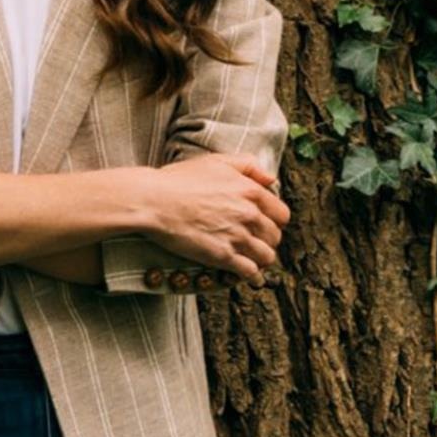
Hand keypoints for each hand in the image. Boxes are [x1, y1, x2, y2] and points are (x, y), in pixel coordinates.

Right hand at [141, 153, 289, 287]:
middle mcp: (249, 214)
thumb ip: (248, 166)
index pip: (281, 214)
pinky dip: (250, 274)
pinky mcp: (223, 256)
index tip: (263, 224)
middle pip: (275, 237)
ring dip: (260, 259)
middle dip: (266, 240)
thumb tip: (271, 179)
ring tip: (249, 258)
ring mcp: (237, 236)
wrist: (154, 201)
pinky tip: (242, 272)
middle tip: (254, 242)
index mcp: (251, 191)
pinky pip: (250, 271)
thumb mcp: (216, 162)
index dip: (274, 221)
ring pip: (267, 256)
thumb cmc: (180, 180)